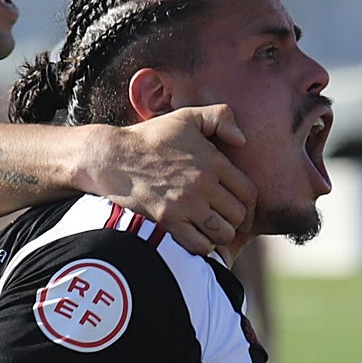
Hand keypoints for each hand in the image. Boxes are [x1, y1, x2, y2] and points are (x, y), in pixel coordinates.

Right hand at [89, 104, 255, 255]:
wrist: (112, 157)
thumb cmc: (151, 137)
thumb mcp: (187, 116)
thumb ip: (221, 117)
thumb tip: (242, 140)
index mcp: (213, 161)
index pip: (248, 193)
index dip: (249, 205)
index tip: (241, 209)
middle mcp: (203, 184)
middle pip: (238, 216)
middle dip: (235, 220)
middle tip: (224, 219)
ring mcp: (185, 204)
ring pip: (223, 233)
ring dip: (220, 235)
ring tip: (210, 229)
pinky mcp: (168, 220)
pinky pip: (200, 246)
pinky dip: (203, 246)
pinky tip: (195, 237)